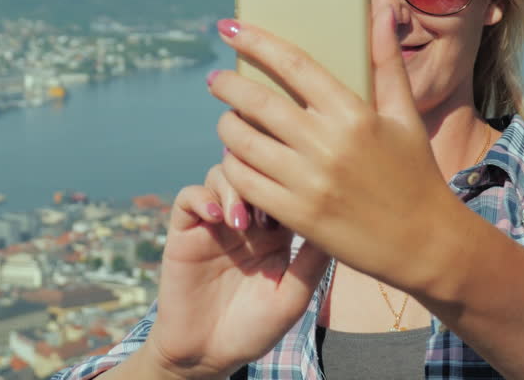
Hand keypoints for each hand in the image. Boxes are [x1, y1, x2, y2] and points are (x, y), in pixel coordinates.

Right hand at [141, 166, 329, 379]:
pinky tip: (216, 218)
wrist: (207, 354)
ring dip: (234, 188)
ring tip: (240, 222)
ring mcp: (214, 223)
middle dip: (261, 179)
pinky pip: (190, 197)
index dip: (293, 183)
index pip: (285, 186)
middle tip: (267, 213)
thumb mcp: (292, 298)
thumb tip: (339, 221)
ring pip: (222, 175)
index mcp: (276, 232)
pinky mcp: (185, 231)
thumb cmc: (254, 329)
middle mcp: (246, 220)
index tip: (299, 204)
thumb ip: (311, 262)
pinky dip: (202, 198)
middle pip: (253, 170)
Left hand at [208, 16, 461, 293]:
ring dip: (227, 125)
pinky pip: (245, 182)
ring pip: (243, 142)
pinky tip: (236, 157)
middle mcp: (328, 145)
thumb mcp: (405, 115)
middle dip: (227, 84)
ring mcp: (309, 182)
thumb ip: (386, 61)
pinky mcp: (296, 216)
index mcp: (354, 114)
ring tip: (228, 118)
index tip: (231, 27)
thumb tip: (380, 6)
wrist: (426, 244)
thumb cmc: (416, 174)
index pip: (293, 65)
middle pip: (257, 102)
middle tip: (216, 78)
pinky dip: (233, 165)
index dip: (256, 41)